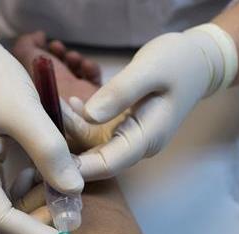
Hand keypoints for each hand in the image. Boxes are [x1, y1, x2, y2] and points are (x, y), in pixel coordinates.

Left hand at [64, 24, 236, 180]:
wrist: (198, 61)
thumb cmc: (178, 62)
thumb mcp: (150, 69)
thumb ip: (120, 92)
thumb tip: (88, 115)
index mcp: (147, 137)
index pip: (109, 163)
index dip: (78, 166)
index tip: (49, 156)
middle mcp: (137, 145)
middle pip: (95, 159)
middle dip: (66, 146)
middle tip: (40, 125)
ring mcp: (129, 138)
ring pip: (92, 145)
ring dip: (70, 129)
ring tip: (52, 104)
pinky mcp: (123, 128)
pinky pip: (95, 133)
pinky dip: (79, 121)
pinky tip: (69, 103)